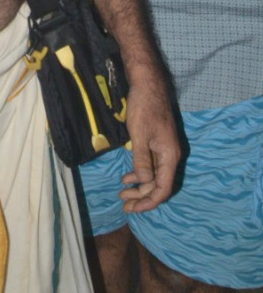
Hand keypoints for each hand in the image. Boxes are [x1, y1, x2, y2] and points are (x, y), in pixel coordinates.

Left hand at [118, 72, 180, 213]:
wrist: (147, 83)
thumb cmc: (144, 107)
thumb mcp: (139, 134)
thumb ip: (141, 160)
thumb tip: (143, 183)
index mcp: (169, 156)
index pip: (163, 189)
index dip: (149, 202)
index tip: (132, 209)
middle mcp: (170, 155)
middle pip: (158, 185)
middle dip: (141, 197)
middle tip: (123, 205)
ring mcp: (164, 149)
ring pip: (154, 175)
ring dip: (139, 186)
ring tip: (122, 194)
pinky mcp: (156, 142)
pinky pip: (150, 164)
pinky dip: (139, 172)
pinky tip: (127, 176)